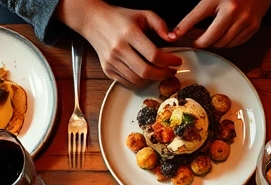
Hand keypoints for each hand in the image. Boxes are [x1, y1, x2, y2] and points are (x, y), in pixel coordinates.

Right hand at [59, 0, 181, 88]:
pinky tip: (147, 76)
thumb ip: (159, 24)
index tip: (177, 61)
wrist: (93, 21)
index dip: (169, 61)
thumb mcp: (142, 14)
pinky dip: (140, 82)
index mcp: (129, 33)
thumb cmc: (119, 18)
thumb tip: (172, 38)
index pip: (153, 54)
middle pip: (146, 71)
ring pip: (138, 80)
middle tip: (171, 71)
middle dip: (163, 74)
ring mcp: (112, 61)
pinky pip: (128, 83)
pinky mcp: (107, 70)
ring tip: (161, 73)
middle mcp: (119, 48)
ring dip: (153, 80)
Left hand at [171, 0, 270, 47]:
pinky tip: (225, 35)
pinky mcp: (253, 26)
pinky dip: (228, 42)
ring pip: (223, 43)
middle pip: (211, 38)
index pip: (195, 16)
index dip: (183, 28)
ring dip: (215, 43)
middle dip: (201, 42)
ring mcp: (245, 20)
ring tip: (211, 37)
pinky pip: (236, 43)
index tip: (173, 36)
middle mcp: (233, 10)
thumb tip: (185, 23)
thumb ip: (203, 5)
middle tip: (196, 42)